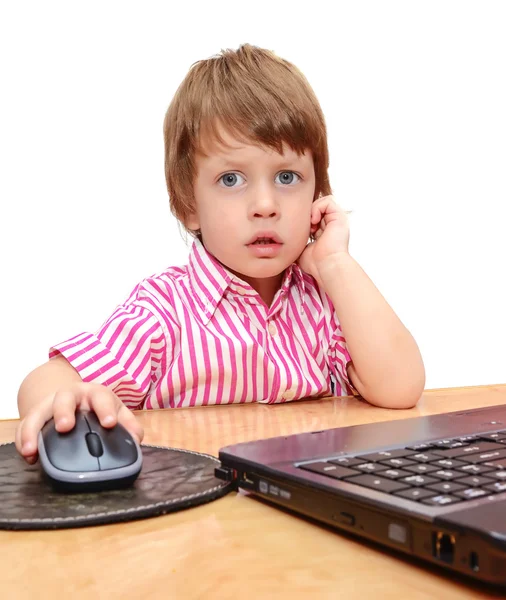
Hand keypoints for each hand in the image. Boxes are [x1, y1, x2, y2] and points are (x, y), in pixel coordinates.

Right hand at [15, 382, 143, 463]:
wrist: (76, 400)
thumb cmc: (99, 408)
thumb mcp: (117, 412)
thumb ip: (128, 425)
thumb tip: (135, 441)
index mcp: (95, 394)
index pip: (101, 397)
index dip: (105, 409)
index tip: (109, 423)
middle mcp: (71, 396)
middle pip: (64, 398)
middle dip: (63, 411)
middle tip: (64, 427)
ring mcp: (50, 405)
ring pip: (38, 412)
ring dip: (34, 430)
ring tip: (32, 449)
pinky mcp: (35, 417)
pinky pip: (25, 427)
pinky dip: (24, 440)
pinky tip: (28, 455)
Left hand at [298, 195, 349, 284]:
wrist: (326, 265)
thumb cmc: (315, 263)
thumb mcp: (302, 250)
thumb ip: (297, 241)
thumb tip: (285, 241)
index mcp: (326, 232)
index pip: (313, 216)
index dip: (305, 219)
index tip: (301, 230)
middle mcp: (333, 224)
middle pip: (318, 207)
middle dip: (308, 213)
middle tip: (306, 226)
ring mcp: (337, 219)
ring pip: (322, 202)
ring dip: (313, 210)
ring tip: (311, 224)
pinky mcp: (340, 216)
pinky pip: (328, 201)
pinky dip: (318, 208)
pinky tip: (314, 221)